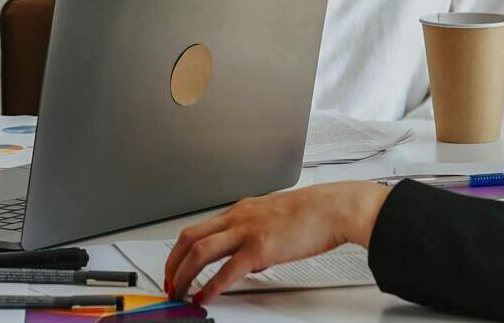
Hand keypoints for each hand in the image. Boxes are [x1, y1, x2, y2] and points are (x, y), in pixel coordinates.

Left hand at [163, 181, 390, 304]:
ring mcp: (247, 231)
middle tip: (169, 282)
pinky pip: (227, 270)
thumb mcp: (273, 217)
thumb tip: (245, 261)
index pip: (198, 228)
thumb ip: (254, 235)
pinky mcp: (261, 248)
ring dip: (183, 274)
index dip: (180, 250)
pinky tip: (204, 296)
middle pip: (189, 238)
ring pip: (200, 251)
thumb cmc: (312, 213)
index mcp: (241, 210)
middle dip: (173, 263)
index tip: (175, 266)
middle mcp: (238, 217)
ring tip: (179, 291)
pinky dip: (211, 286)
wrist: (334, 208)